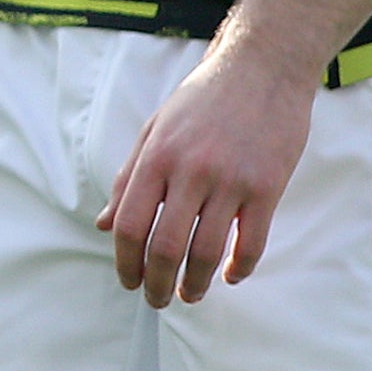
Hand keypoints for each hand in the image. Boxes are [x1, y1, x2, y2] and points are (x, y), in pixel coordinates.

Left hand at [100, 41, 317, 305]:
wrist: (262, 69)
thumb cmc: (202, 100)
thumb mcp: (154, 130)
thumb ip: (130, 177)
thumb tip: (104, 223)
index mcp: (156, 157)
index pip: (128, 223)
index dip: (125, 261)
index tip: (128, 281)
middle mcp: (189, 171)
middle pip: (165, 246)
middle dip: (157, 283)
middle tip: (157, 300)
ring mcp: (230, 180)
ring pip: (207, 251)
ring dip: (196, 283)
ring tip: (190, 295)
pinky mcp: (268, 187)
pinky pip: (251, 242)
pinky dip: (239, 267)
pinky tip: (229, 276)